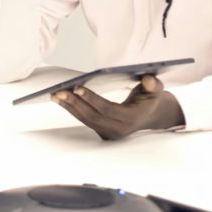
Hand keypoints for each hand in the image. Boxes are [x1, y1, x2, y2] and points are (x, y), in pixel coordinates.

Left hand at [51, 75, 183, 139]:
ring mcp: (110, 133)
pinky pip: (85, 121)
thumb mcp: (156, 91)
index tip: (77, 87)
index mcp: (131, 118)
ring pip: (86, 119)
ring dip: (69, 107)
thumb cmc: (150, 99)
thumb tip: (148, 79)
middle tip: (59, 91)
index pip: (108, 109)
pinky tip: (61, 100)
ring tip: (55, 94)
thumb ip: (153, 85)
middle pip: (92, 116)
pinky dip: (72, 110)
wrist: (150, 116)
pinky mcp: (102, 132)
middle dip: (74, 103)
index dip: (92, 98)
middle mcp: (119, 129)